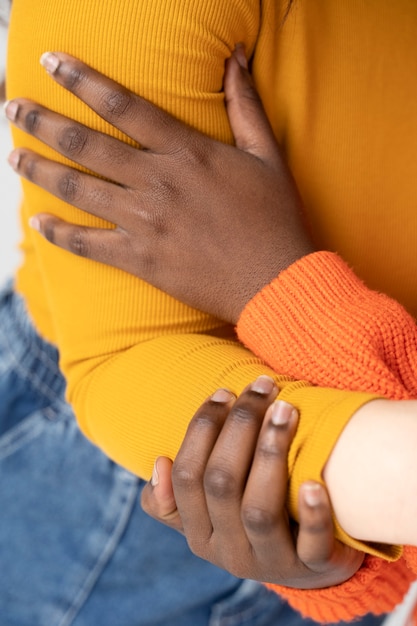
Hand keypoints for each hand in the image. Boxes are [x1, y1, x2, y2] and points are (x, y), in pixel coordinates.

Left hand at [5, 46, 313, 323]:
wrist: (277, 283)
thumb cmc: (276, 219)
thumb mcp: (268, 155)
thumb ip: (245, 105)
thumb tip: (236, 55)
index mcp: (187, 152)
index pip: (122, 105)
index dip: (81, 79)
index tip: (52, 62)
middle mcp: (158, 183)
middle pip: (85, 144)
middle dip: (42, 121)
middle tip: (12, 107)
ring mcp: (146, 223)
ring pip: (77, 189)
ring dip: (39, 169)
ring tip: (13, 154)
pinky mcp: (141, 260)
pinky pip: (87, 244)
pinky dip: (58, 233)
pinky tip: (37, 222)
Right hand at [141, 376, 363, 588]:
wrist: (312, 565)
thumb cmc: (257, 518)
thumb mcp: (213, 511)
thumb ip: (178, 493)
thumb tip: (160, 464)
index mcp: (199, 533)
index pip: (186, 477)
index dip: (202, 430)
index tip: (225, 392)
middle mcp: (229, 553)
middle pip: (221, 484)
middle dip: (239, 427)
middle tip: (262, 387)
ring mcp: (271, 563)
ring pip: (259, 510)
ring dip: (270, 454)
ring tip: (286, 411)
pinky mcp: (314, 569)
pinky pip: (311, 546)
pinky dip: (312, 514)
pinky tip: (314, 482)